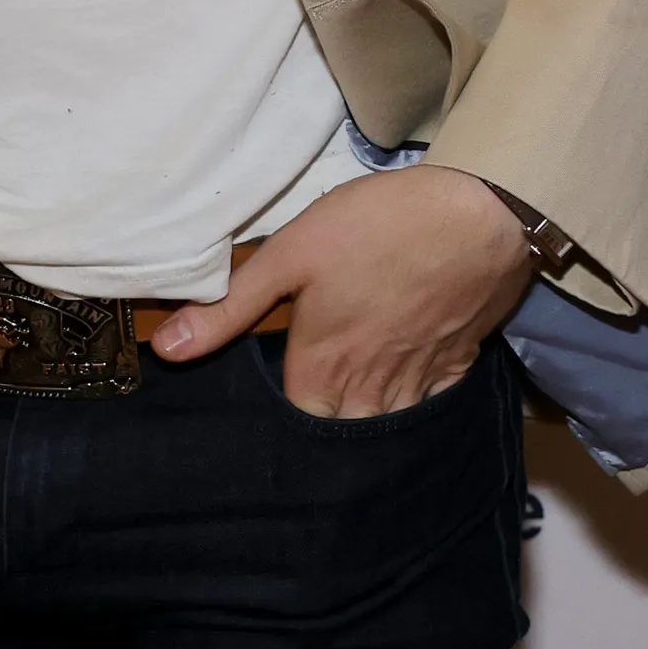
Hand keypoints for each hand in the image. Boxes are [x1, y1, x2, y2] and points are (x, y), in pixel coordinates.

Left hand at [149, 166, 531, 417]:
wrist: (478, 212)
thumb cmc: (379, 227)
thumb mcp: (290, 255)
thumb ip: (230, 307)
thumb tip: (168, 351)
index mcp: (323, 369)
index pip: (294, 426)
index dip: (279, 430)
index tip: (271, 412)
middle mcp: (371, 388)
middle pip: (341, 434)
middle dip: (325, 436)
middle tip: (312, 419)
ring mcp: (420, 379)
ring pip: (388, 426)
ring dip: (369, 426)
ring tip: (352, 414)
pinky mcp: (458, 361)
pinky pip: (433, 403)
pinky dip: (418, 402)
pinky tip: (408, 390)